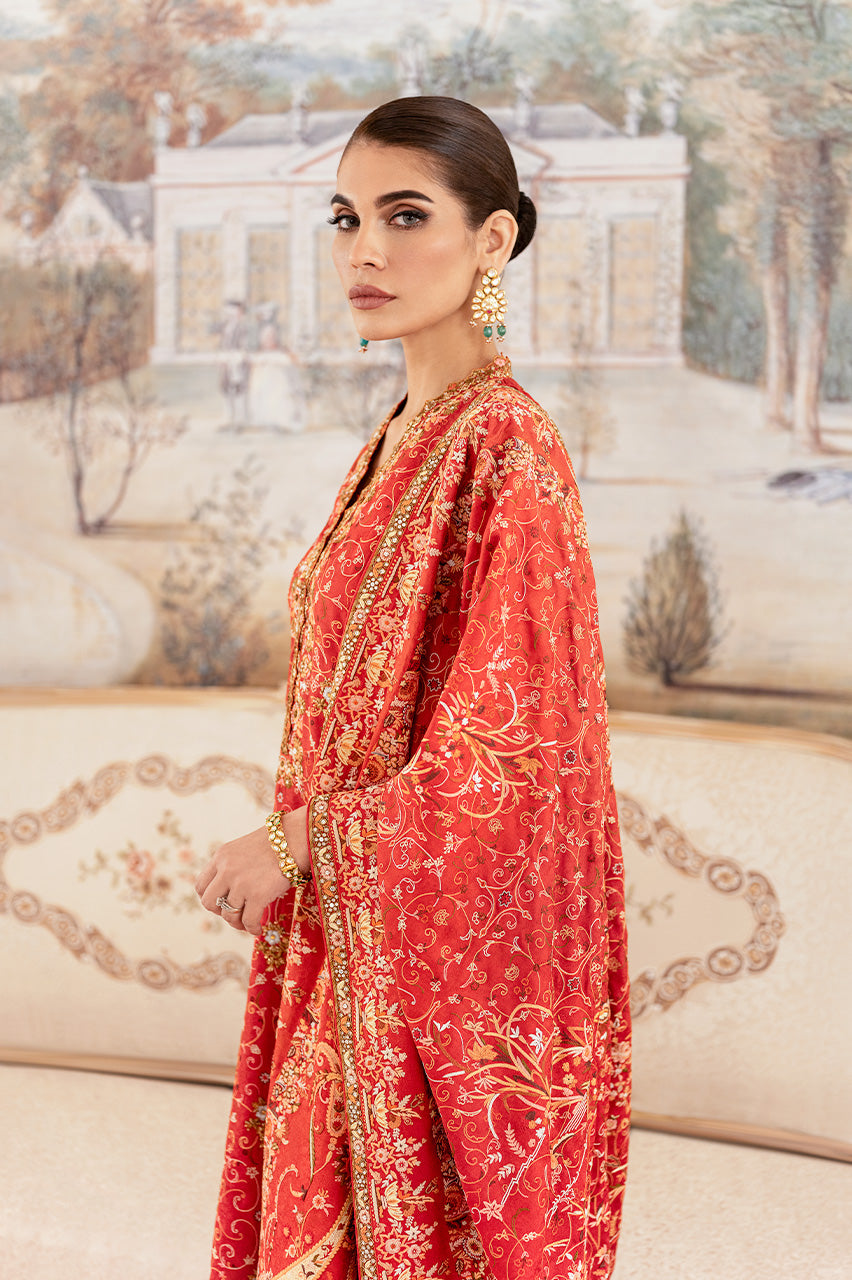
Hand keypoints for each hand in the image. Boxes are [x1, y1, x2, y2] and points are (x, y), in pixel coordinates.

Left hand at [195, 806, 309, 936]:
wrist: (296, 837)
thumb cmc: (276, 842)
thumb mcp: (244, 848)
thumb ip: (232, 866)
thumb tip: (229, 891)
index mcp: (221, 857)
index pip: (201, 885)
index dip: (210, 897)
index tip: (222, 901)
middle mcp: (226, 870)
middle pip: (208, 902)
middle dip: (219, 911)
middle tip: (234, 911)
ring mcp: (241, 883)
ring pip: (228, 914)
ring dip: (237, 922)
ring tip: (248, 922)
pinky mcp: (258, 895)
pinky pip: (248, 920)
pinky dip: (252, 928)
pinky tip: (258, 929)